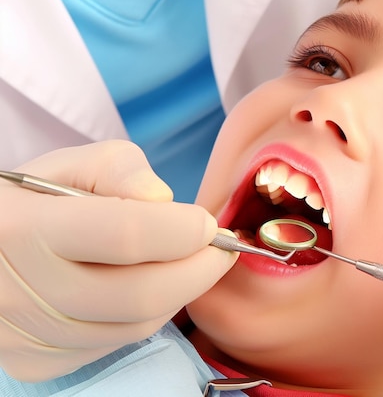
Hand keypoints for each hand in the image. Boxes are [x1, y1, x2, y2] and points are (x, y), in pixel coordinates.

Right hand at [0, 141, 237, 381]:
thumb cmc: (35, 198)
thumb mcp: (71, 163)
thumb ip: (119, 168)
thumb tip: (162, 200)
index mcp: (23, 226)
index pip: (125, 235)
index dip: (181, 230)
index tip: (207, 223)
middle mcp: (17, 289)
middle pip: (140, 294)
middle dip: (199, 270)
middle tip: (220, 248)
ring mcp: (25, 335)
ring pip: (136, 325)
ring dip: (178, 293)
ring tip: (186, 263)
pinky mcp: (37, 362)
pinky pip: (117, 344)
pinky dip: (147, 315)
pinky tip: (145, 286)